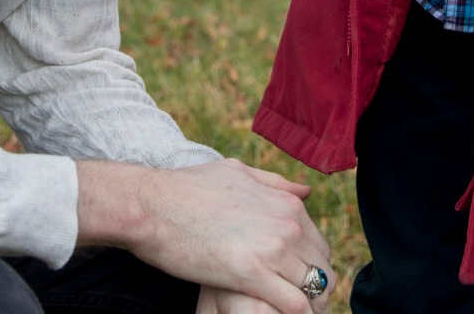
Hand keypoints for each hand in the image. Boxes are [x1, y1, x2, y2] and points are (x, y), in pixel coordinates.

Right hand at [76, 158, 331, 313]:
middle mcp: (287, 223)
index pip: (319, 245)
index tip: (295, 282)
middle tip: (294, 303)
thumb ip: (275, 184)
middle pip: (321, 268)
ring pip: (313, 288)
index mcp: (287, 203)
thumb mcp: (238, 173)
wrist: (152, 205)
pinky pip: (292, 304)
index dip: (310, 267)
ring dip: (305, 304)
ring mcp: (271, 248)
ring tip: (286, 313)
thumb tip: (306, 191)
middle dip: (313, 289)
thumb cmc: (189, 188)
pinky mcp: (250, 273)